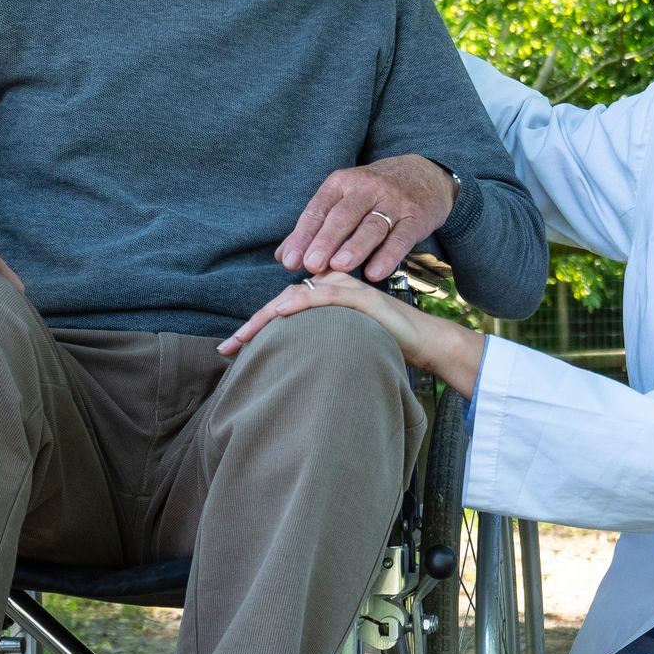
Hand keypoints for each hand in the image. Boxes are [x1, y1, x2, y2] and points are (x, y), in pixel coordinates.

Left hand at [217, 272, 484, 396]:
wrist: (427, 343)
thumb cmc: (387, 347)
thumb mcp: (346, 346)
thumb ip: (320, 346)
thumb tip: (291, 367)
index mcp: (327, 296)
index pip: (283, 308)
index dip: (255, 327)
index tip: (231, 349)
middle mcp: (333, 286)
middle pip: (282, 302)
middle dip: (252, 326)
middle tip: (226, 348)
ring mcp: (347, 288)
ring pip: (295, 298)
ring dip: (265, 318)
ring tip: (241, 339)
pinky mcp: (362, 297)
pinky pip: (324, 297)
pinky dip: (299, 304)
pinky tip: (281, 314)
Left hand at [278, 154, 457, 281]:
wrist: (425, 174)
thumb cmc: (374, 193)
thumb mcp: (343, 199)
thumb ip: (315, 227)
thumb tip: (283, 257)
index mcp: (342, 183)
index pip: (318, 209)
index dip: (303, 236)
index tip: (289, 261)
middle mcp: (366, 189)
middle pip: (343, 216)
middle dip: (326, 240)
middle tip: (312, 265)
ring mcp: (393, 202)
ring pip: (372, 226)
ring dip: (355, 247)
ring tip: (339, 267)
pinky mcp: (416, 217)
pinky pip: (401, 238)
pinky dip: (388, 256)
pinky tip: (375, 273)